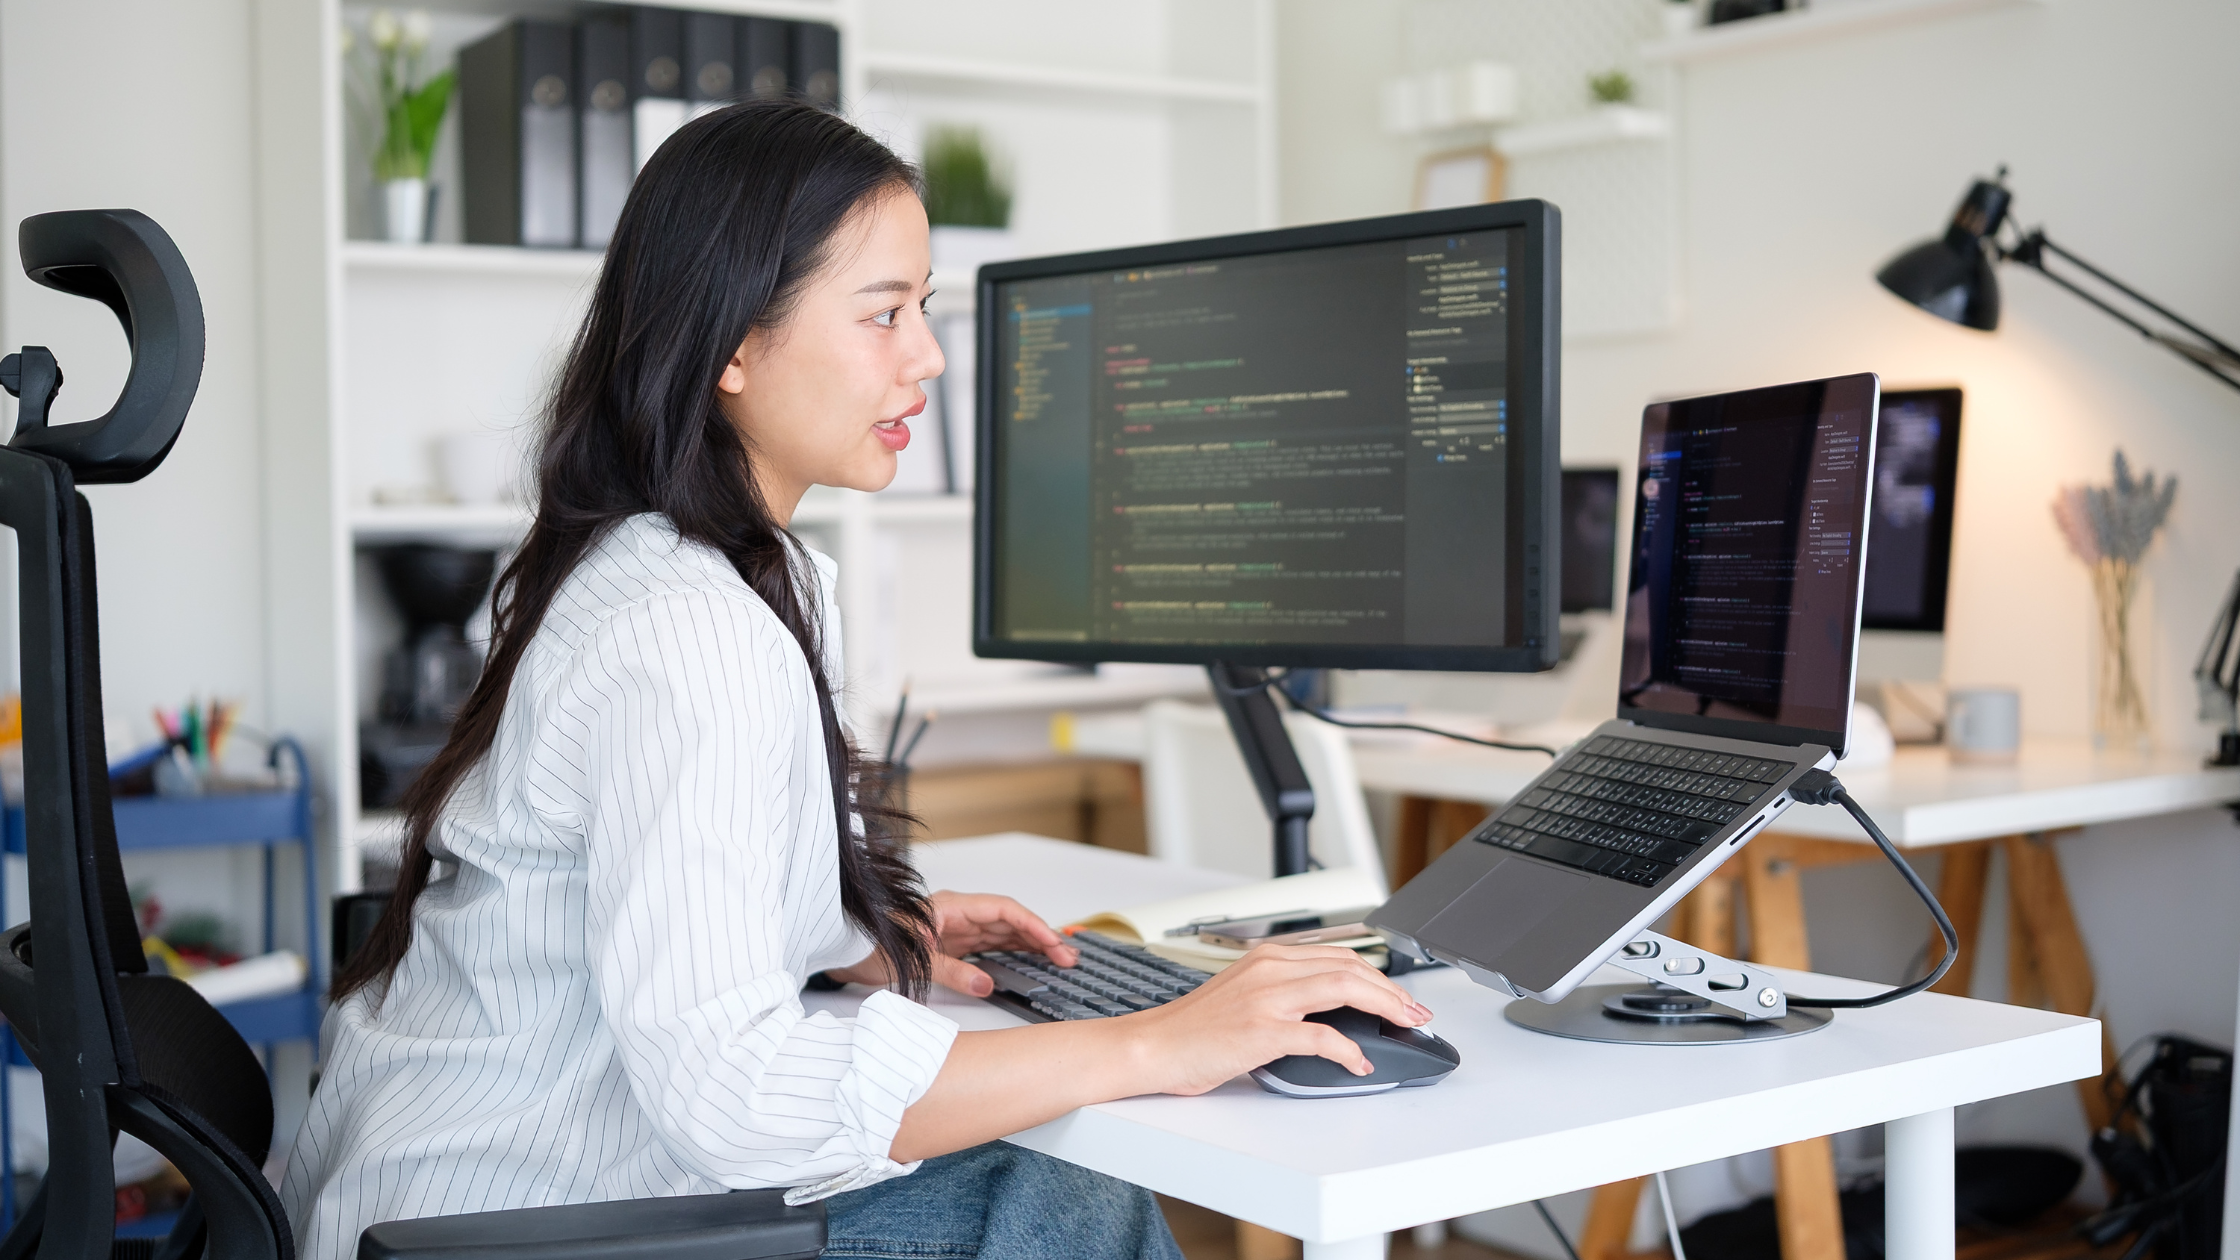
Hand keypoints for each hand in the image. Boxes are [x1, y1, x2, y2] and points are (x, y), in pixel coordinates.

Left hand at [825, 890, 1076, 996]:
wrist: (841, 951)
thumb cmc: (867, 945)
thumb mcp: (912, 960)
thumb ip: (951, 971)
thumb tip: (986, 983)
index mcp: (949, 908)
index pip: (1003, 910)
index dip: (1033, 926)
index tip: (1054, 944)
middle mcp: (956, 915)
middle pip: (1009, 921)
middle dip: (1041, 937)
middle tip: (1068, 957)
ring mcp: (955, 929)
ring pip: (1003, 933)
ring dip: (1031, 945)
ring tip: (1059, 959)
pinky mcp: (951, 945)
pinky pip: (990, 945)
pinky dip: (1013, 952)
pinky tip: (1029, 961)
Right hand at [1125, 944, 1434, 1095]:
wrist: (1153, 1047)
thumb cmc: (1193, 1030)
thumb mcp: (1244, 996)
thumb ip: (1284, 994)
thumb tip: (1328, 1013)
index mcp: (1267, 957)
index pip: (1339, 956)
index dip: (1378, 976)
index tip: (1399, 996)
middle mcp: (1270, 969)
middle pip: (1350, 967)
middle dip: (1392, 991)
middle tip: (1415, 1013)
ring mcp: (1267, 998)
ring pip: (1344, 988)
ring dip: (1384, 1008)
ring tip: (1404, 1025)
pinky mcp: (1262, 1030)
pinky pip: (1321, 1037)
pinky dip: (1348, 1050)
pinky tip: (1358, 1062)